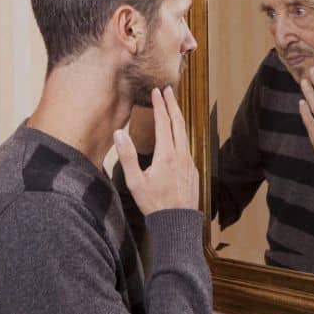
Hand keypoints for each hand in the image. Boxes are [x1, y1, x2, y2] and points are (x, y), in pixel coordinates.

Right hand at [114, 86, 198, 214]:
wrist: (177, 223)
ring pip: (185, 134)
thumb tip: (119, 133)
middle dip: (173, 105)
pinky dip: (182, 133)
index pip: (163, 122)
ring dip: (179, 118)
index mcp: (166, 155)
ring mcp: (189, 162)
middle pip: (178, 123)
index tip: (156, 91)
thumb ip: (127, 156)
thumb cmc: (153, 204)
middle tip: (168, 90)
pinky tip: (178, 136)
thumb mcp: (135, 181)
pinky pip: (188, 146)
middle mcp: (181, 155)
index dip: (159, 105)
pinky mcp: (193, 170)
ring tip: (174, 107)